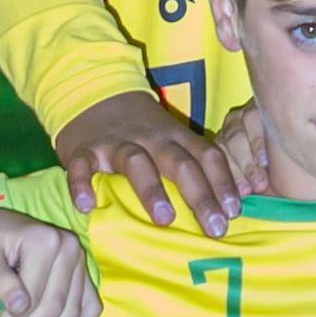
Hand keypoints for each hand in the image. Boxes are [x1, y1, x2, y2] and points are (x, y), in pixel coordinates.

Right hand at [57, 84, 239, 237]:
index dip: (223, 182)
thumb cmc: (139, 127)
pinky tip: (85, 206)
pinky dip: (81, 184)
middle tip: (215, 228)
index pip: (206, 155)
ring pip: (137, 163)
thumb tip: (224, 207)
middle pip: (180, 163)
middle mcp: (151, 138)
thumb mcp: (170, 136)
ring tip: (165, 220)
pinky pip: (81, 166)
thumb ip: (192, 163)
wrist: (92, 88)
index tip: (234, 212)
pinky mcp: (82, 149)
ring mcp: (115, 143)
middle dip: (200, 196)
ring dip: (153, 190)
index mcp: (175, 136)